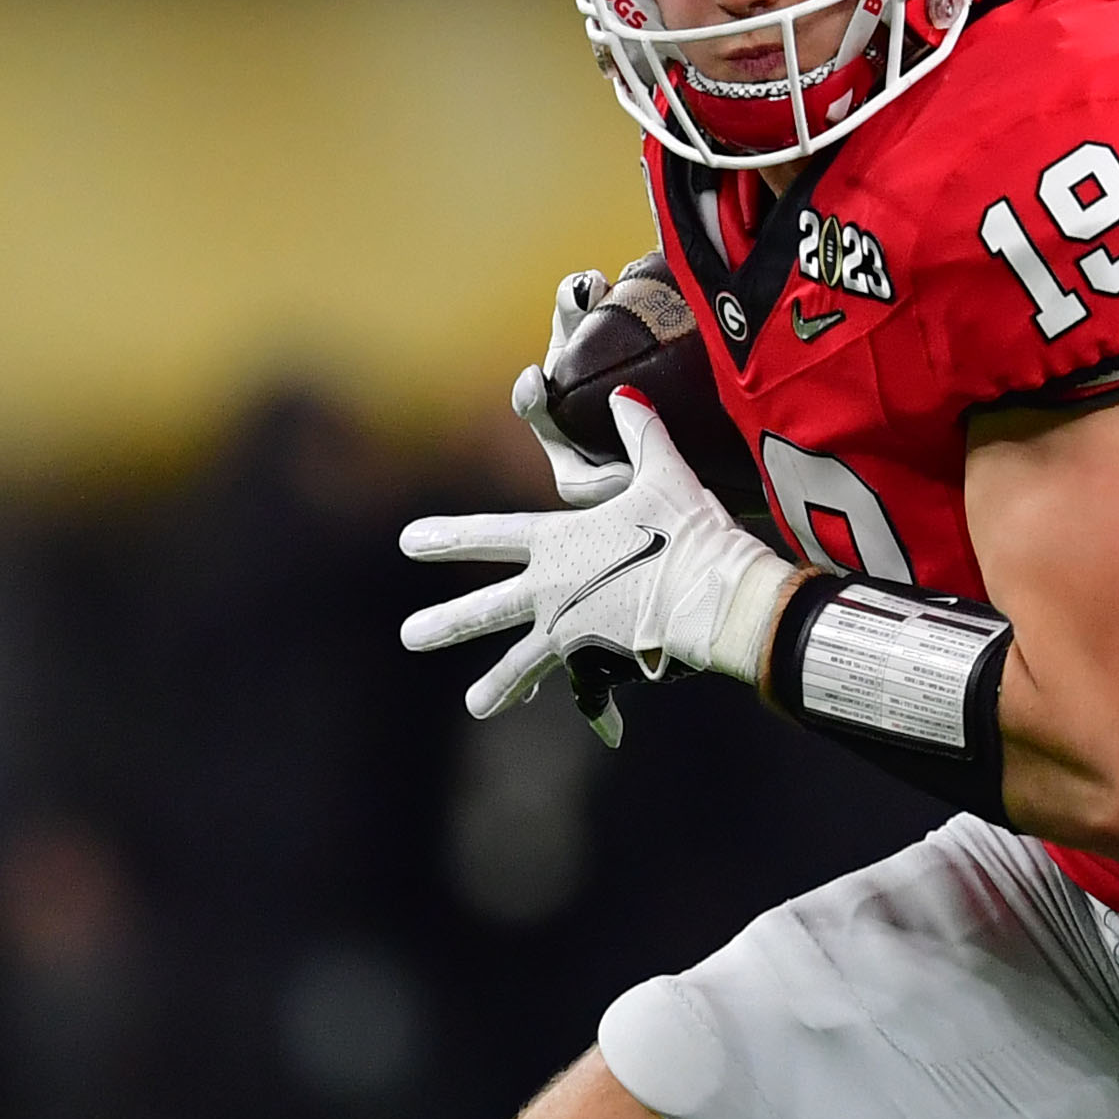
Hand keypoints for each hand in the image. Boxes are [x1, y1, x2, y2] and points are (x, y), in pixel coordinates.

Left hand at [400, 393, 802, 738]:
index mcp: (557, 542)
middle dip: (446, 623)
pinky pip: (586, 684)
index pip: (490, 536)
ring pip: (523, 660)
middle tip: (410, 637)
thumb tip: (626, 395)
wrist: (711, 594)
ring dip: (498, 685)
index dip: (448, 537)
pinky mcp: (602, 661)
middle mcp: (552, 589)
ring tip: (475, 705)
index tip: (407, 543)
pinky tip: (586, 723)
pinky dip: (593, 704)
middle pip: (488, 610)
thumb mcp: (666, 474)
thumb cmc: (688, 530)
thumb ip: (641, 434)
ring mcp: (571, 629)